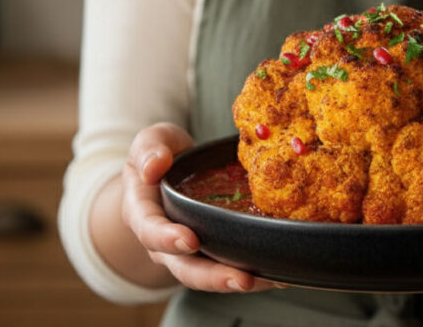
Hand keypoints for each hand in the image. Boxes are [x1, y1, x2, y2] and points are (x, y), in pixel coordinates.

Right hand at [122, 122, 280, 292]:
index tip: (190, 240)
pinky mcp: (213, 252)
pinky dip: (255, 275)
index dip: (168, 238)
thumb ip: (150, 150)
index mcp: (142, 213)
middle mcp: (164, 242)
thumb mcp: (152, 141)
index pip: (151, 230)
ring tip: (269, 280)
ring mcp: (189, 252)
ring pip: (210, 275)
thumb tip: (154, 168)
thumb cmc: (161, 154)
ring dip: (238, 281)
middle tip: (242, 279)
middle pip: (184, 267)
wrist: (169, 171)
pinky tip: (280, 275)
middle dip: (213, 277)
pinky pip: (230, 267)